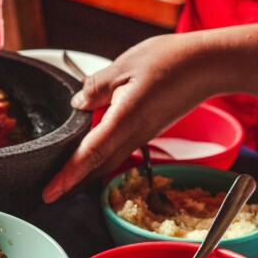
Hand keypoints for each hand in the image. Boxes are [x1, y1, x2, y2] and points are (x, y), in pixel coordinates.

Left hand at [42, 33, 217, 202]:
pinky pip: (118, 151)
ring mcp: (141, 136)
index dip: (68, 175)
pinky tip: (88, 158)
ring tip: (62, 182)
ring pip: (107, 162)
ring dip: (84, 174)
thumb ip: (96, 86)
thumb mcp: (124, 66)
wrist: (210, 66)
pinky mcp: (147, 132)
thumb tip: (78, 104)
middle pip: (97, 167)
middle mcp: (133, 135)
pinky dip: (99, 159)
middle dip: (71, 184)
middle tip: (47, 196)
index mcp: (124, 119)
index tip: (49, 193)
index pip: (89, 154)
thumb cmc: (172, 61)